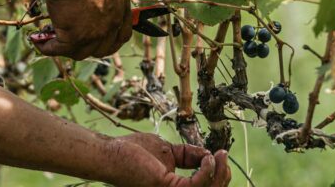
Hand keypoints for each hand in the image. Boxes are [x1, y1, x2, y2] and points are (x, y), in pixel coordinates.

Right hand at [30, 0, 131, 59]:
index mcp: (121, 5)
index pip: (123, 32)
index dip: (111, 38)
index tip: (100, 38)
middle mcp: (113, 22)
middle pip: (104, 47)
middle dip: (89, 47)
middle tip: (73, 42)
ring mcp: (96, 33)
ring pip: (81, 52)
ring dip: (66, 48)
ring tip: (51, 41)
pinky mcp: (76, 38)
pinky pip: (59, 49)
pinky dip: (47, 47)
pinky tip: (39, 41)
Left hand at [102, 133, 230, 186]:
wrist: (112, 153)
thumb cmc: (133, 152)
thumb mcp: (168, 152)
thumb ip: (188, 155)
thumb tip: (208, 155)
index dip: (216, 176)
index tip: (219, 155)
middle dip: (222, 176)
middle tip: (223, 155)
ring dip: (218, 173)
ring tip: (220, 154)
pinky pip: (196, 185)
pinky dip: (206, 172)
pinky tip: (208, 158)